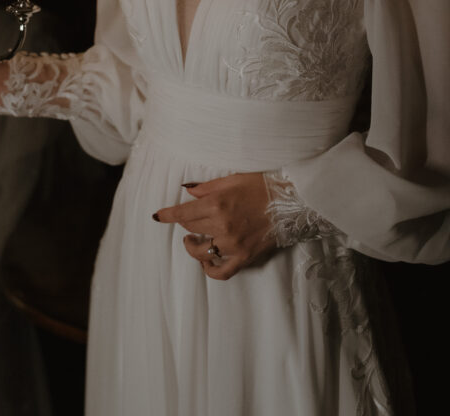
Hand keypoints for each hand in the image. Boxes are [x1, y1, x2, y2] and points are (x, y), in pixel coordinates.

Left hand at [152, 173, 275, 279]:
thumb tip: (187, 191)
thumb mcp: (232, 179)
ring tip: (193, 239)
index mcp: (217, 203)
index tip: (157, 216)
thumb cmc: (262, 185)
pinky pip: (222, 271)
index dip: (167, 215)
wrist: (291, 200)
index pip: (183, 213)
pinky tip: (206, 263)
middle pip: (190, 228)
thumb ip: (207, 187)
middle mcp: (222, 225)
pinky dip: (210, 270)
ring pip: (201, 251)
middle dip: (184, 223)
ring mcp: (233, 244)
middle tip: (187, 219)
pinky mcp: (245, 256)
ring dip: (192, 246)